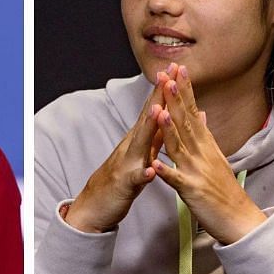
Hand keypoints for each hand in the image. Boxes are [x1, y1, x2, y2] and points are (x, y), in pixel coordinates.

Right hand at [66, 67, 173, 232]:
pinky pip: (134, 179)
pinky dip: (142, 174)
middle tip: (168, 75)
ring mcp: (127, 163)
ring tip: (160, 110)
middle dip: (158, 97)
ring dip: (149, 127)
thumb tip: (168, 114)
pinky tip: (150, 171)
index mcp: (141, 138)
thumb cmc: (123, 178)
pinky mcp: (124, 185)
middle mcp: (132, 145)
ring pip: (139, 143)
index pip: (155, 109)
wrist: (96, 204)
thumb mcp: (142, 152)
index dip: (166, 89)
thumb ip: (154, 135)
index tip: (177, 69)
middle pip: (147, 117)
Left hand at [152, 65, 266, 244]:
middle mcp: (202, 153)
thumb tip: (200, 113)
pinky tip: (155, 163)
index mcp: (206, 145)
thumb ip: (205, 135)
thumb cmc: (225, 190)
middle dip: (175, 99)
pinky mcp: (193, 191)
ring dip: (169, 128)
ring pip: (180, 146)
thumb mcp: (217, 157)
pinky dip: (166, 171)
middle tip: (168, 77)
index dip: (185, 90)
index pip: (193, 111)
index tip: (178, 69)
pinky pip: (176, 180)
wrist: (240, 219)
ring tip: (159, 110)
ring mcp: (197, 171)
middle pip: (186, 122)